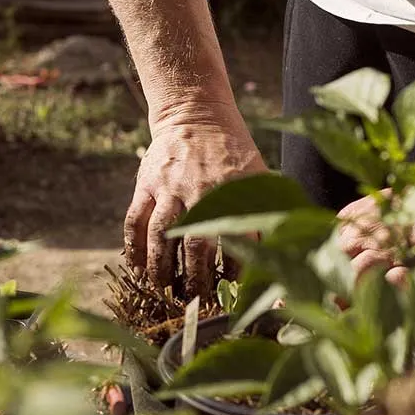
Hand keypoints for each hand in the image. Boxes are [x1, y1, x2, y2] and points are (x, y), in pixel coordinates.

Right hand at [124, 101, 266, 294]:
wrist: (197, 115)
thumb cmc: (233, 149)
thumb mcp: (257, 172)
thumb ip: (266, 206)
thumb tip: (280, 242)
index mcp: (233, 190)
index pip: (237, 239)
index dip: (235, 269)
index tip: (232, 288)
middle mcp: (200, 190)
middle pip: (196, 244)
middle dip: (195, 278)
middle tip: (195, 298)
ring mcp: (169, 187)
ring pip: (162, 236)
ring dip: (161, 267)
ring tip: (163, 290)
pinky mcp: (147, 183)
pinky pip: (135, 220)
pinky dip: (133, 246)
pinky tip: (136, 267)